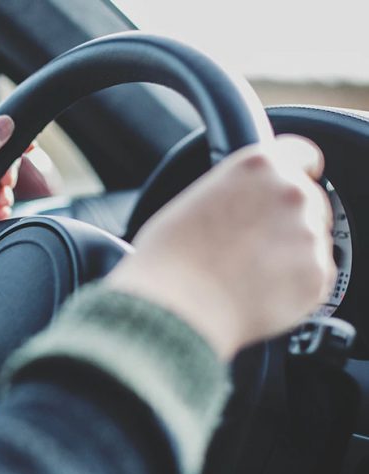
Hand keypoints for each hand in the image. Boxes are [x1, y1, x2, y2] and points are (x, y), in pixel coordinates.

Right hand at [106, 135, 335, 359]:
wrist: (176, 306)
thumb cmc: (170, 258)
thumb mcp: (192, 202)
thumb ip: (232, 193)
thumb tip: (241, 207)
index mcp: (258, 166)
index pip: (302, 154)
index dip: (297, 170)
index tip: (295, 181)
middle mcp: (290, 193)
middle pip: (309, 200)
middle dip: (285, 220)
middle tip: (250, 244)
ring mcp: (308, 234)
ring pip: (310, 241)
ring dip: (288, 254)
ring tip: (246, 273)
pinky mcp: (317, 275)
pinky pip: (313, 277)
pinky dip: (292, 286)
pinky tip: (256, 291)